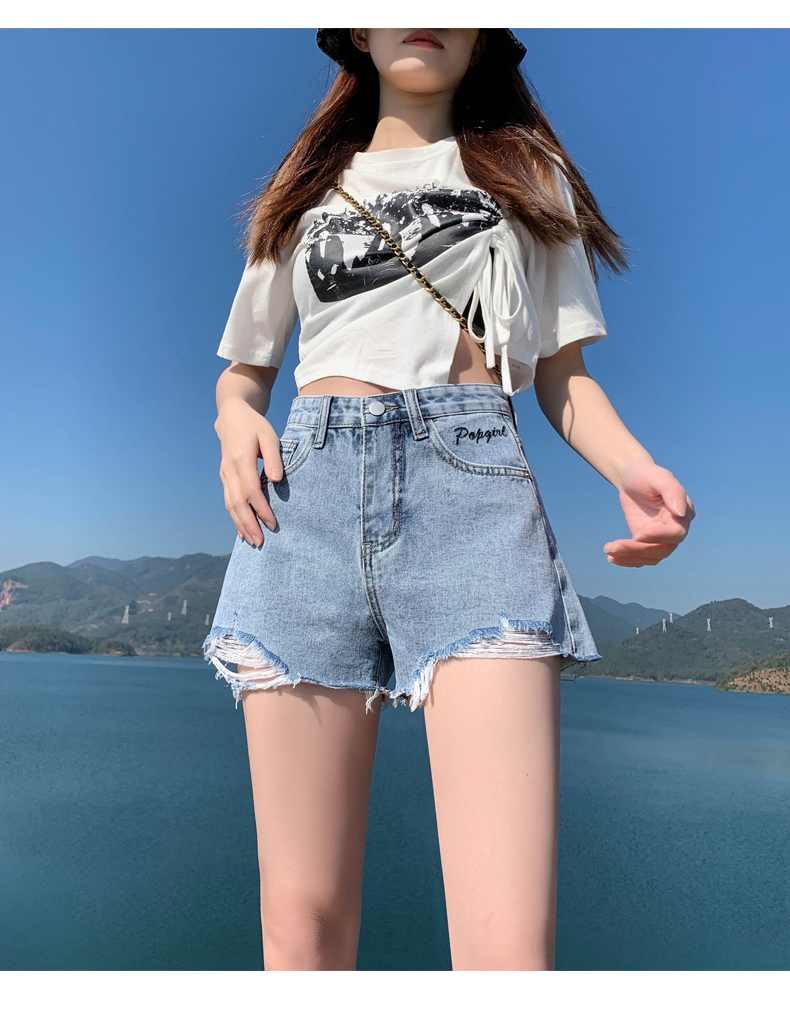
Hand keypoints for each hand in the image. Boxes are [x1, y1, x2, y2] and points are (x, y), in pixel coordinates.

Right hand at [215, 398, 283, 546]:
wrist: (231, 417)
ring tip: (253, 541)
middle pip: (236, 503)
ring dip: (240, 524)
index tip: (273, 523)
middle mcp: (229, 470)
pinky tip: (242, 530)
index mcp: (241, 458)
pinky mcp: (225, 478)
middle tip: (261, 542)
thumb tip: (277, 479)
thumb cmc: (254, 426)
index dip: (261, 509)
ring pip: (230, 505)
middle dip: (249, 524)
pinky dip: (235, 517)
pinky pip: (228, 501)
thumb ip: (273, 457)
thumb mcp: (269, 435)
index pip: (250, 490)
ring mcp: (224, 474)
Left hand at [604, 461, 695, 566]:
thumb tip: (681, 512)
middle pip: (662, 549)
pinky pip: (640, 557)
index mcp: (683, 514)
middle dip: (638, 550)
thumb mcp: (658, 476)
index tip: (637, 535)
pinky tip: (611, 557)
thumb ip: (672, 491)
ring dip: (629, 557)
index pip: (676, 533)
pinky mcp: (647, 542)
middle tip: (614, 545)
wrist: (631, 478)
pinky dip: (626, 560)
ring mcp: (661, 538)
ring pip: (651, 557)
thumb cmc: (645, 474)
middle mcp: (675, 529)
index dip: (658, 537)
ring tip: (608, 549)